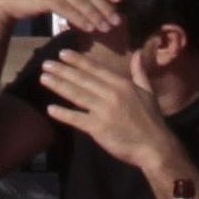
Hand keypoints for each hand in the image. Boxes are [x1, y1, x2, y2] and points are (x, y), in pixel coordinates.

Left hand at [34, 44, 186, 180]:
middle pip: (82, 80)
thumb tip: (138, 52)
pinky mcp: (99, 128)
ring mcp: (104, 111)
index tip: (63, 54)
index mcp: (122, 84)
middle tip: (46, 63)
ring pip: (77, 95)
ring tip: (44, 78)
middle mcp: (111, 94)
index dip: (78, 61)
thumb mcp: (148, 92)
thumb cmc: (151, 120)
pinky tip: (50, 109)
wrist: (155, 146)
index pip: (96, 69)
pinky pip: (77, 119)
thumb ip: (140, 71)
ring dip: (59, 85)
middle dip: (63, 70)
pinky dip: (63, 114)